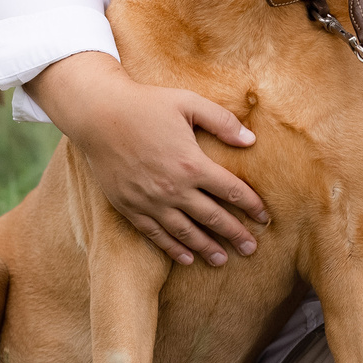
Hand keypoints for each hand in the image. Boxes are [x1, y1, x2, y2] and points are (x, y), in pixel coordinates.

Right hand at [25, 53, 263, 266]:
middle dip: (235, 235)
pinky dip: (173, 249)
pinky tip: (186, 258)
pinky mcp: (130, 207)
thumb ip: (222, 121)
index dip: (251, 206)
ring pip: (186, 233)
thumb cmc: (146, 104)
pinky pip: (155, 234)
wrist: (98, 115)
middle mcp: (174, 188)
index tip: (264, 218)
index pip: (231, 192)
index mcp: (193, 164)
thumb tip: (252, 140)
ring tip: (223, 260)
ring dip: (207, 248)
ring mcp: (150, 201)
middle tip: (251, 249)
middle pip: (213, 218)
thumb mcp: (189, 102)